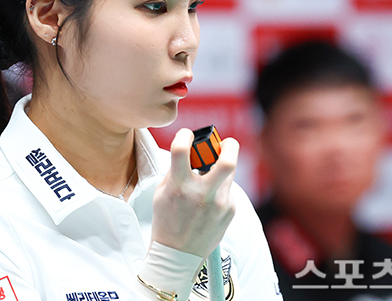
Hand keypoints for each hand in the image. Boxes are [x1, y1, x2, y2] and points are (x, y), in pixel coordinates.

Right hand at [151, 128, 238, 257]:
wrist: (177, 256)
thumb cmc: (166, 221)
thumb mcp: (162, 192)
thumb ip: (176, 170)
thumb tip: (191, 151)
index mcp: (179, 186)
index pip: (183, 149)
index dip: (185, 135)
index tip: (187, 135)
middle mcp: (202, 193)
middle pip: (228, 160)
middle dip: (229, 145)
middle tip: (224, 144)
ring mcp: (219, 203)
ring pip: (229, 173)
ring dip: (221, 169)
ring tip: (211, 176)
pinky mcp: (230, 211)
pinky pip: (228, 190)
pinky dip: (220, 189)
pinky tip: (209, 202)